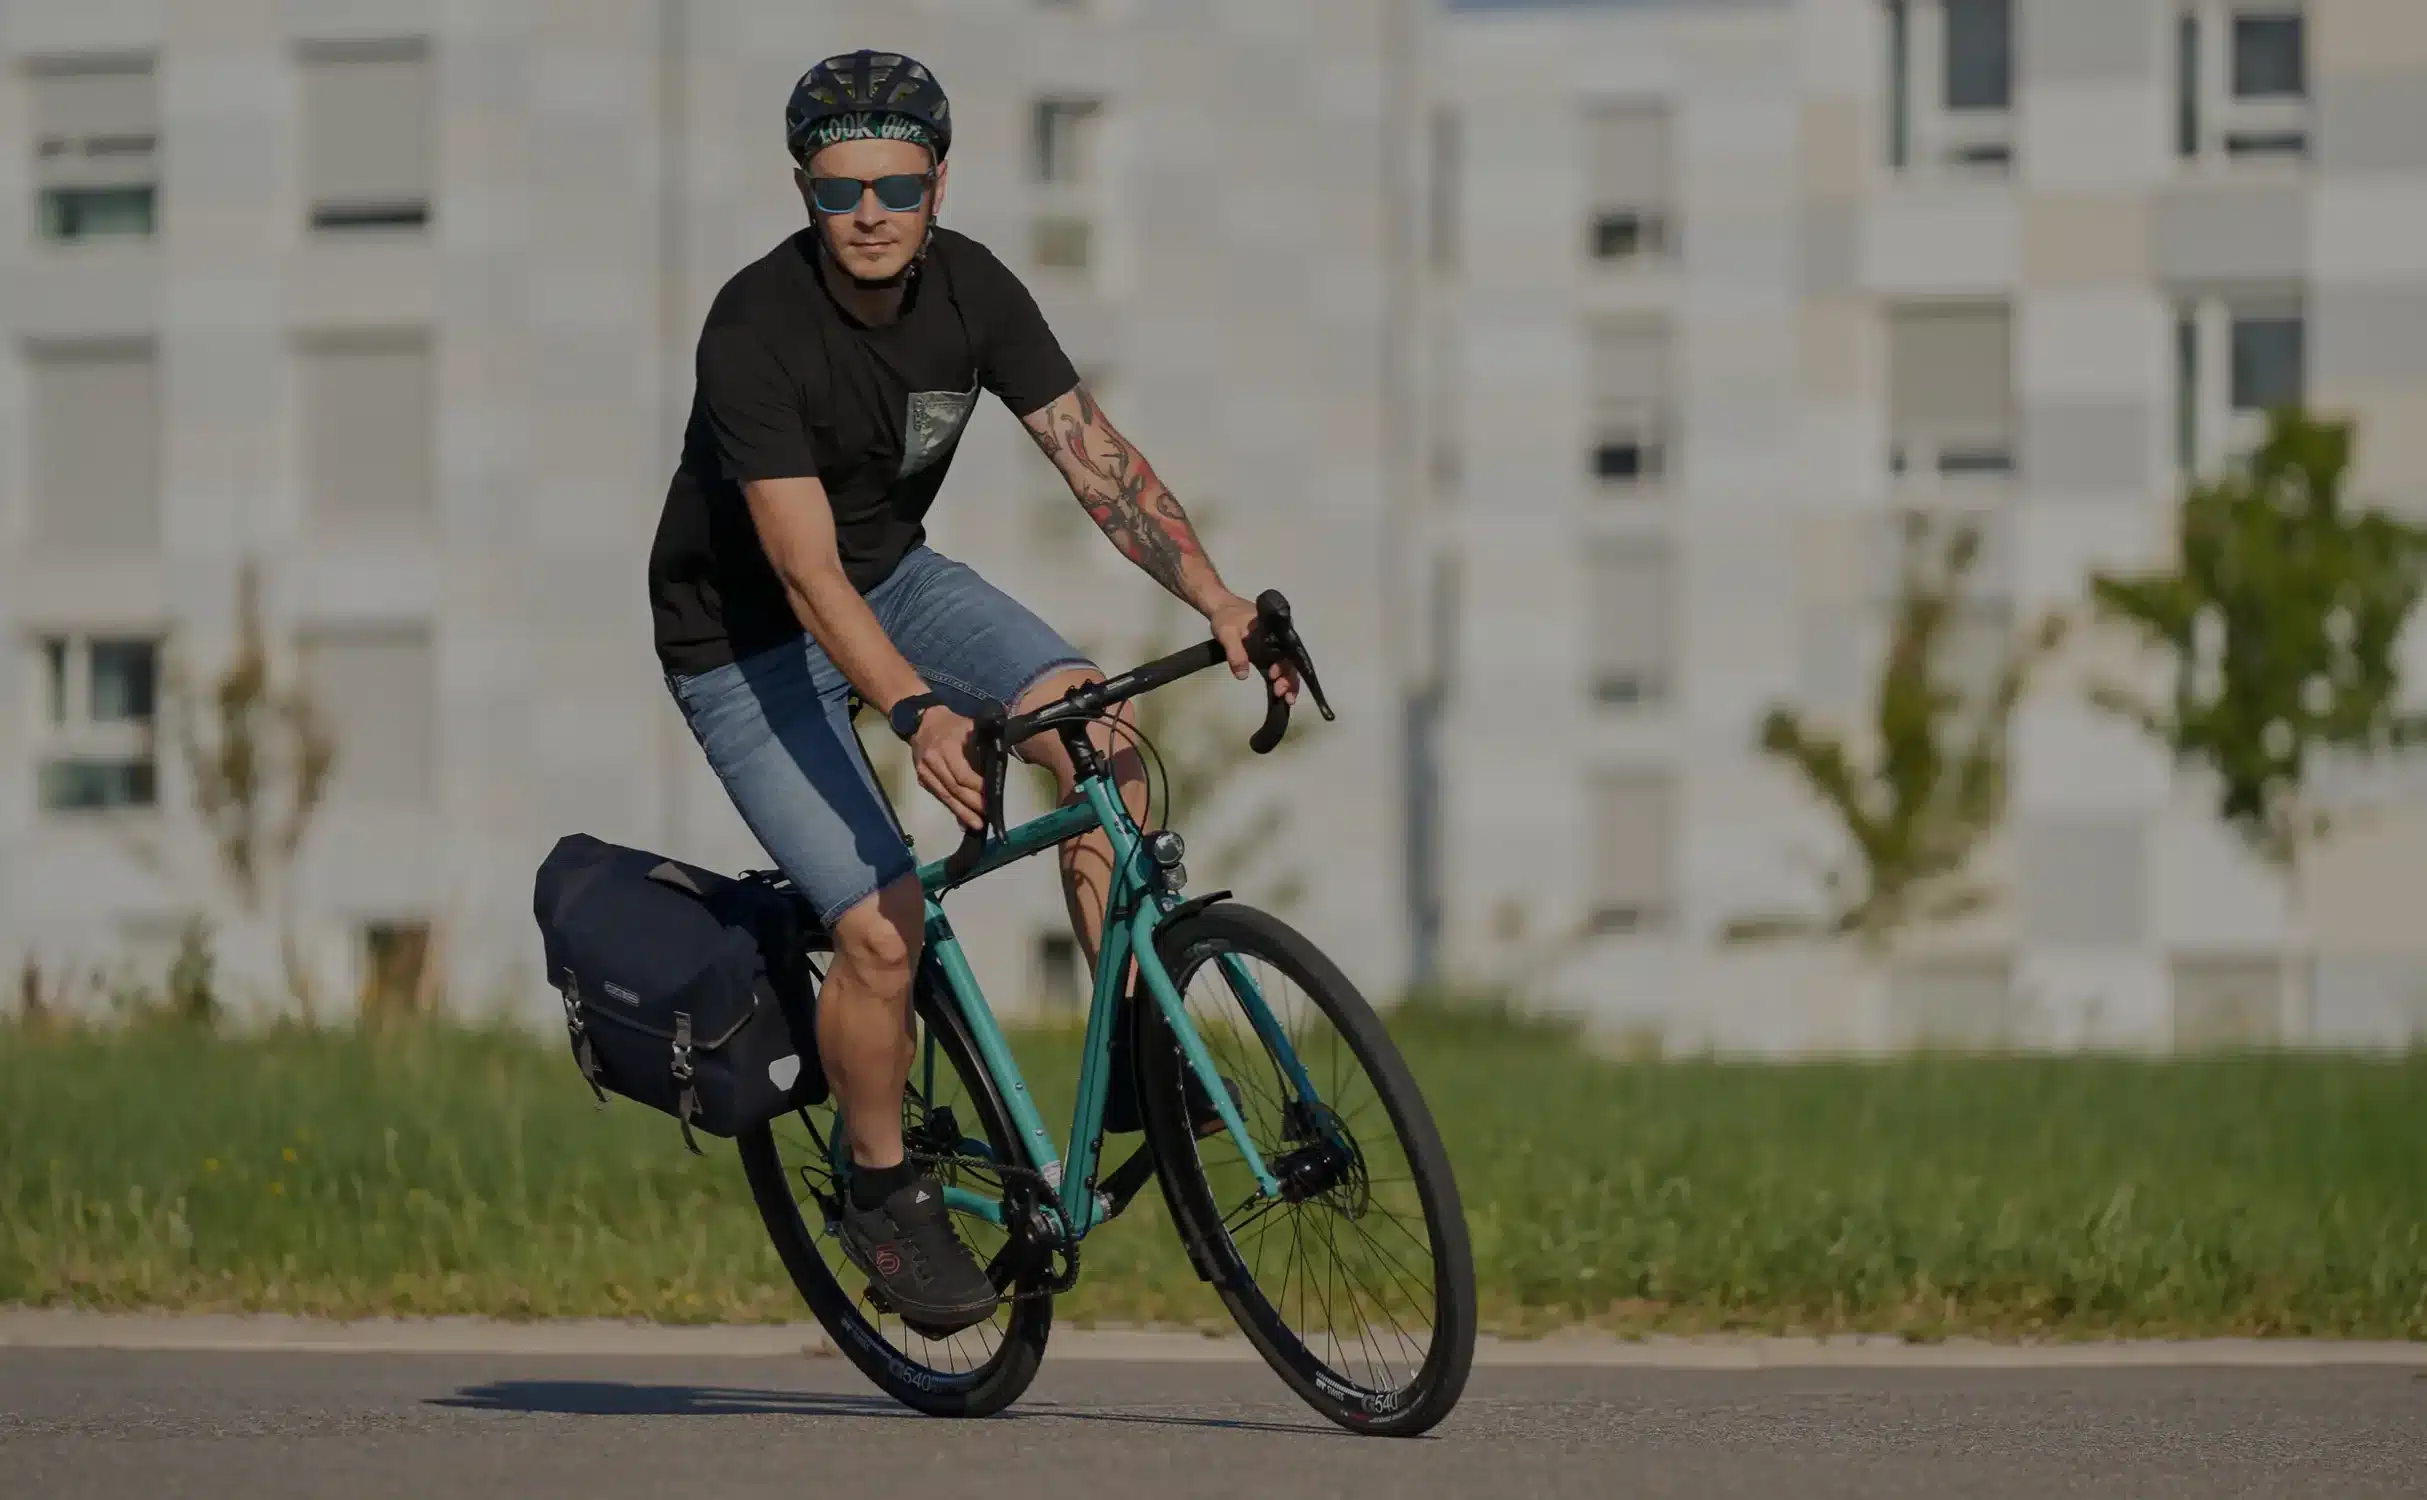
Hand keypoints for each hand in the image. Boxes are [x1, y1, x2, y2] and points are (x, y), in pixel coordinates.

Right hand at [910, 705, 986, 830]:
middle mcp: (933, 761)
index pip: (962, 774)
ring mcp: (924, 771)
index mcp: (947, 747)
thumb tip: (995, 770)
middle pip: (954, 788)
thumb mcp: (972, 728)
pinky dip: (951, 808)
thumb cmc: (953, 724)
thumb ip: (983, 748)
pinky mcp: (922, 778)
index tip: (991, 798)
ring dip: (962, 812)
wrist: (923, 721)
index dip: (977, 788)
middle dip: (971, 804)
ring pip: (945, 795)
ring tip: (977, 825)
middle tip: (987, 817)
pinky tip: (962, 821)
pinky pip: (938, 796)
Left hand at [1205, 592, 1299, 703]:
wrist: (1221, 608)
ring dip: (1288, 681)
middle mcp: (1280, 636)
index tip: (1274, 676)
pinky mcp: (1269, 651)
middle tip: (1281, 693)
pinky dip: (1281, 678)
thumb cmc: (1226, 617)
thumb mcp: (1227, 633)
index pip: (1286, 650)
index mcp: (1275, 629)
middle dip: (1289, 678)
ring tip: (1285, 699)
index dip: (1285, 665)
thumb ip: (1235, 652)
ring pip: (1287, 664)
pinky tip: (1280, 692)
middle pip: (1290, 659)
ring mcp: (1275, 644)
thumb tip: (1243, 675)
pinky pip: (1279, 665)